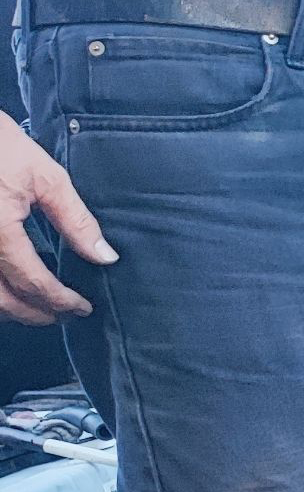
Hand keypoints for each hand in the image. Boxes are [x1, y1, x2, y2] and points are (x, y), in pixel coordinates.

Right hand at [0, 115, 115, 322]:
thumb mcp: (44, 176)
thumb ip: (75, 220)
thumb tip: (105, 256)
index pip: (34, 283)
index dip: (61, 301)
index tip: (83, 307)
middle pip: (3, 301)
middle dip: (35, 314)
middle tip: (63, 315)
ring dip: (10, 308)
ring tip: (38, 306)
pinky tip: (11, 286)